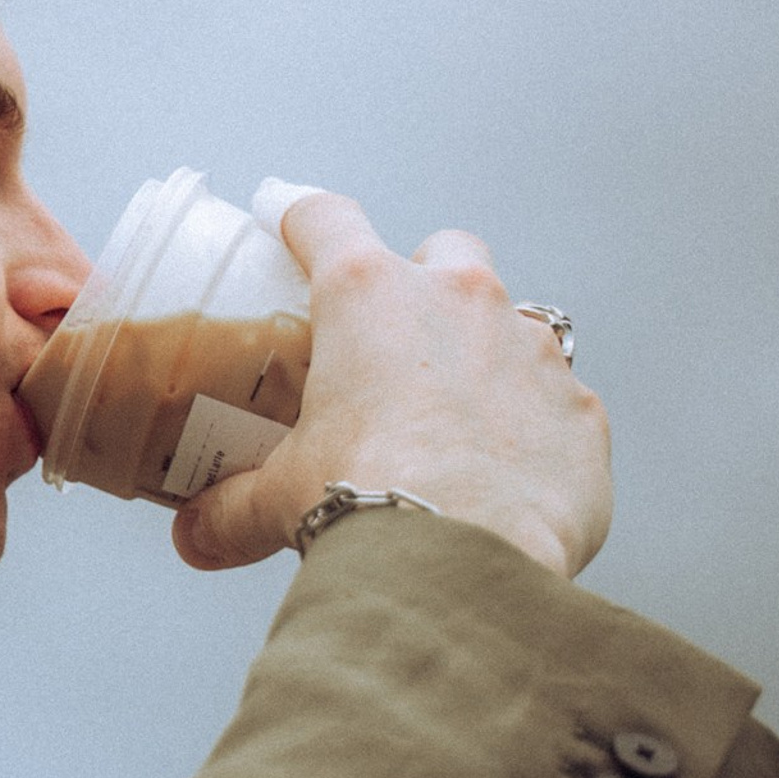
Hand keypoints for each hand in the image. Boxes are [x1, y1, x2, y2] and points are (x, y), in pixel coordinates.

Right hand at [171, 194, 611, 578]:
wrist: (466, 563)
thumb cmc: (368, 501)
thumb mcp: (280, 496)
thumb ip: (233, 507)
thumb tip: (196, 535)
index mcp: (369, 295)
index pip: (324, 218)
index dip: (299, 214)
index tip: (285, 216)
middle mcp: (458, 299)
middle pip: (444, 249)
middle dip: (426, 279)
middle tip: (397, 339)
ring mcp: (531, 350)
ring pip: (515, 321)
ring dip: (487, 352)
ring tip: (457, 417)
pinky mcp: (583, 412)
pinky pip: (560, 403)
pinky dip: (535, 427)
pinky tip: (508, 474)